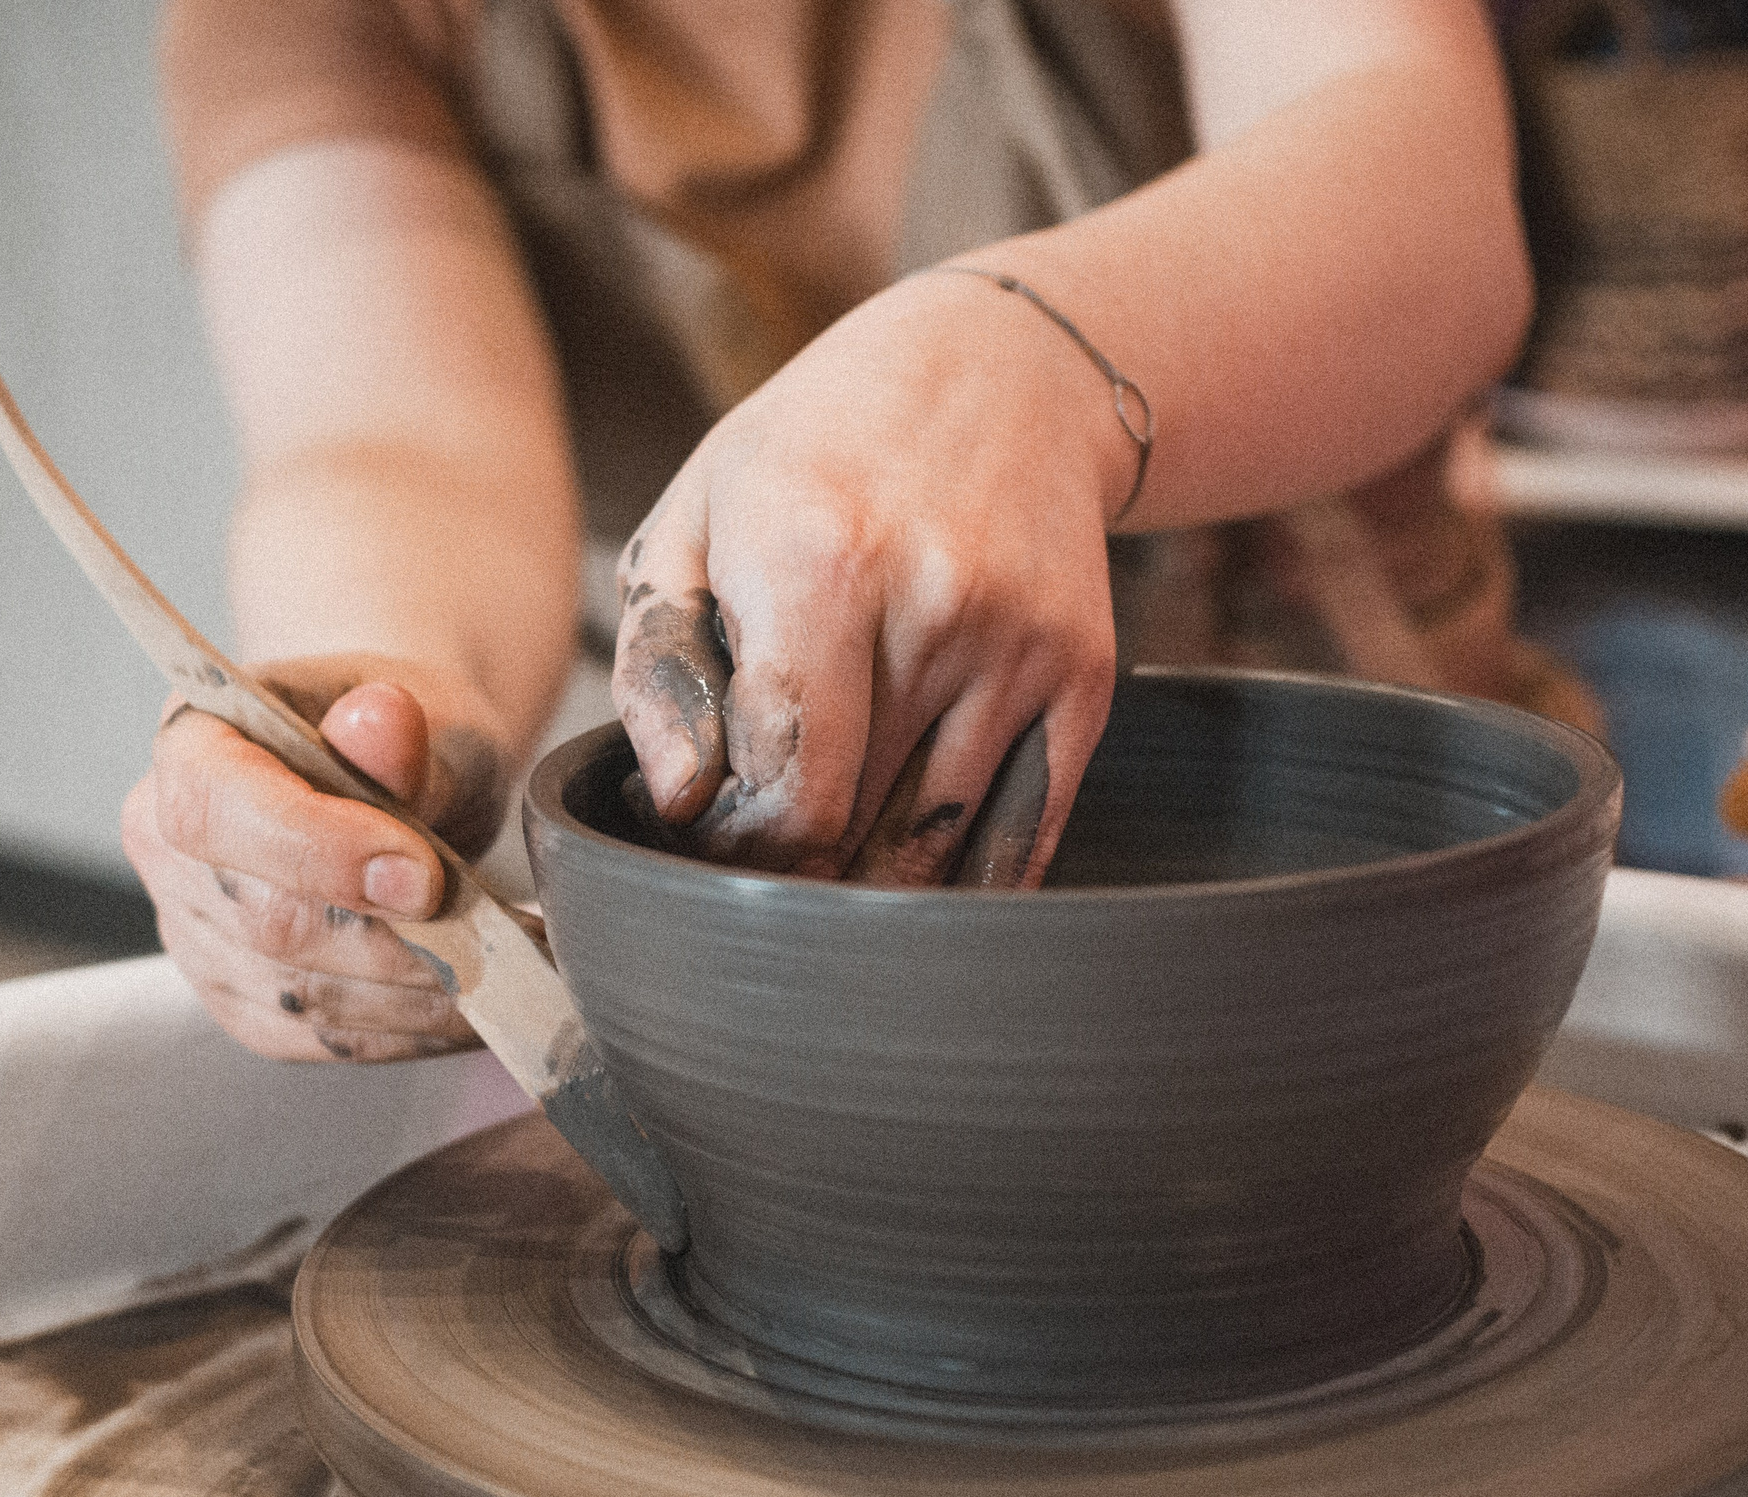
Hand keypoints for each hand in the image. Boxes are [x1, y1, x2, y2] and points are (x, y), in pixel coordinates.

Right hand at [122, 654, 510, 1060]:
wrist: (412, 775)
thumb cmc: (409, 733)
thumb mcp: (425, 708)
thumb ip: (400, 731)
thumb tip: (382, 725)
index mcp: (192, 744)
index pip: (213, 810)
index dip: (317, 851)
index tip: (422, 875)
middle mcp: (170, 845)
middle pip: (271, 923)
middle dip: (403, 937)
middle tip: (504, 928)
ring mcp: (197, 935)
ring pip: (306, 997)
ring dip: (422, 994)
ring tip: (510, 964)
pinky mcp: (243, 1003)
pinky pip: (324, 1039)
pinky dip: (412, 1029)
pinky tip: (469, 1001)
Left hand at [612, 269, 1125, 886]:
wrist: (1001, 367)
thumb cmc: (816, 451)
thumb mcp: (699, 518)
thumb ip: (663, 665)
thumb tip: (676, 799)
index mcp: (819, 563)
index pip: (787, 791)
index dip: (738, 846)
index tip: (715, 833)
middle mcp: (935, 608)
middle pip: (856, 829)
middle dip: (792, 865)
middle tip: (757, 848)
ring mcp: (1022, 644)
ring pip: (937, 848)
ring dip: (871, 877)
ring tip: (827, 854)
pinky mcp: (1085, 671)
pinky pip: (1024, 830)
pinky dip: (965, 873)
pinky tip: (912, 861)